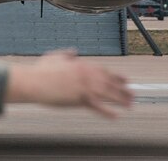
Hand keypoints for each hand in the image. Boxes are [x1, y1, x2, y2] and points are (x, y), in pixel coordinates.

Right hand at [5, 50, 133, 117]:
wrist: (34, 81)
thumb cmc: (41, 70)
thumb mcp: (54, 56)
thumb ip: (66, 54)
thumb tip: (74, 51)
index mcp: (81, 64)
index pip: (103, 70)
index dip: (116, 76)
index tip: (126, 80)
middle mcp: (86, 75)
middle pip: (109, 82)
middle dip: (123, 89)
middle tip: (133, 94)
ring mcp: (84, 87)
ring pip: (108, 94)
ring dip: (121, 100)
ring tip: (130, 105)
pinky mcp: (80, 99)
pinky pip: (98, 107)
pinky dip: (108, 112)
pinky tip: (116, 116)